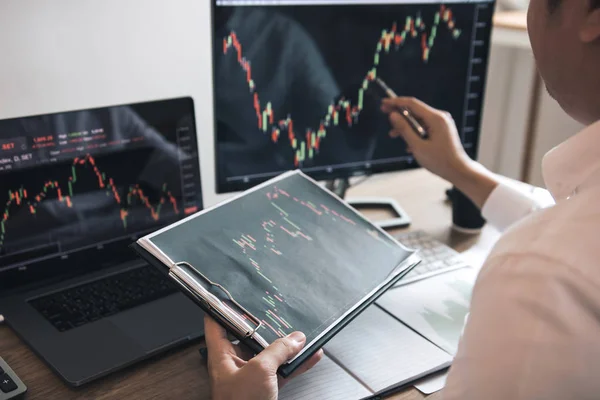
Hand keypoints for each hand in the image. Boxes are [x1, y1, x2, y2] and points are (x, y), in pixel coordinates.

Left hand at [204, 315, 323, 399]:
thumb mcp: (259, 370)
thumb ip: (277, 350)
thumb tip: (294, 338)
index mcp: (221, 355)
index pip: (216, 323)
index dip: (221, 306)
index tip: (231, 293)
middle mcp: (234, 364)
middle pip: (249, 337)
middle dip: (265, 327)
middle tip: (276, 313)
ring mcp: (250, 377)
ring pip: (269, 354)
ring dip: (285, 346)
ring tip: (299, 335)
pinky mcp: (264, 390)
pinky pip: (282, 371)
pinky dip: (295, 364)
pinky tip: (309, 356)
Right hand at [380, 96, 471, 182]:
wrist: (459, 171)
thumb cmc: (440, 161)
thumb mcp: (417, 146)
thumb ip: (404, 129)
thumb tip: (393, 115)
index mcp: (436, 118)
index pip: (412, 104)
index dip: (396, 102)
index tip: (384, 102)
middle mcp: (440, 117)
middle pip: (415, 111)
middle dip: (399, 114)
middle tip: (384, 113)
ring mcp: (442, 123)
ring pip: (418, 120)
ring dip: (405, 126)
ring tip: (393, 135)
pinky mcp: (442, 130)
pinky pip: (424, 127)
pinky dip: (415, 132)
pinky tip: (408, 145)